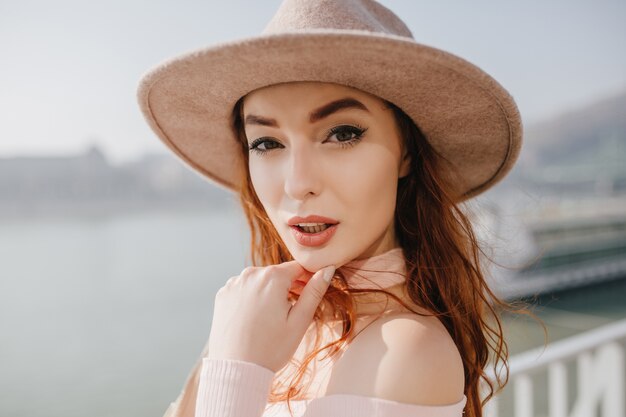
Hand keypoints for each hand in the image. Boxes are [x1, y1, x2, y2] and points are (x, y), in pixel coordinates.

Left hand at [206, 261, 335, 372]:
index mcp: (272, 277)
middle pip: (278, 273)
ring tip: (272, 317)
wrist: (236, 369)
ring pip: (260, 281)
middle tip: (293, 311)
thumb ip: (314, 292)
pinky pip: (243, 289)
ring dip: (269, 291)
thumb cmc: (270, 348)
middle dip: (288, 286)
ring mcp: (233, 283)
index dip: (308, 280)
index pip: (298, 267)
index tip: (309, 296)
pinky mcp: (222, 294)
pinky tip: (255, 317)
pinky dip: (252, 297)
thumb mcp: (299, 321)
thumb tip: (327, 270)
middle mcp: (250, 274)